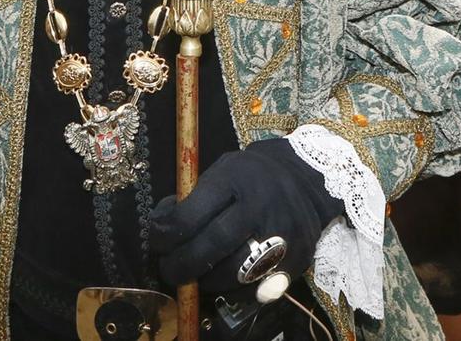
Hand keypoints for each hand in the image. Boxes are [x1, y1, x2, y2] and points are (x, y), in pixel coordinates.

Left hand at [149, 137, 344, 294]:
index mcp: (236, 179)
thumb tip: (162, 232)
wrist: (304, 180)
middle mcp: (261, 206)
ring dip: (206, 281)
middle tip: (169, 270)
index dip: (165, 235)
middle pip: (213, 246)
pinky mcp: (296, 260)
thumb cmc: (250, 177)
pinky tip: (223, 279)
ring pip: (235, 273)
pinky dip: (234, 289)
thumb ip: (193, 200)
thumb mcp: (221, 172)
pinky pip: (258, 287)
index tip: (156, 241)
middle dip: (183, 265)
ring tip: (195, 275)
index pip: (192, 215)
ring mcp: (282, 236)